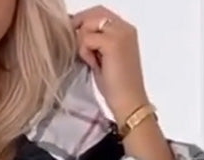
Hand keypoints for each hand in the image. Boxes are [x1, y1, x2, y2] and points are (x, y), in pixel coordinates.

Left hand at [71, 7, 148, 124]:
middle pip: (94, 13)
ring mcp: (120, 33)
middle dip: (79, 28)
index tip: (74, 39)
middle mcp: (125, 27)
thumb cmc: (115, 87)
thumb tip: (75, 33)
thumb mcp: (102, 59)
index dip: (83, 22)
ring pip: (88, 24)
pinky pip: (87, 39)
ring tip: (91, 61)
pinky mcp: (113, 43)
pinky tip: (93, 65)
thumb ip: (94, 43)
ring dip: (83, 42)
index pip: (99, 13)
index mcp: (125, 30)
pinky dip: (85, 52)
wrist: (129, 103)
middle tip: (76, 47)